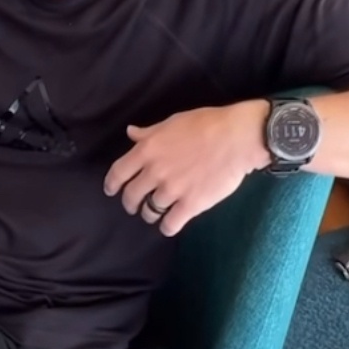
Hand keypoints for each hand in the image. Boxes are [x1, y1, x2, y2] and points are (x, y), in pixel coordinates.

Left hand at [103, 101, 270, 236]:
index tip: (112, 190)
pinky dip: (167, 227)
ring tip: (155, 213)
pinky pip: (170, 224)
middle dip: (130, 203)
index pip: (118, 173)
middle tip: (134, 205)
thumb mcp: (172, 122)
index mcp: (147, 150)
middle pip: (132, 196)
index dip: (112, 184)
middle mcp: (155, 172)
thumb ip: (149, 133)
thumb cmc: (206, 124)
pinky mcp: (191, 205)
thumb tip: (131, 133)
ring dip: (149, 214)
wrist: (236, 139)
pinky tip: (170, 224)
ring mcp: (172, 190)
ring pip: (149, 211)